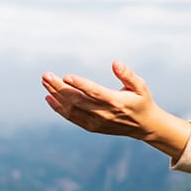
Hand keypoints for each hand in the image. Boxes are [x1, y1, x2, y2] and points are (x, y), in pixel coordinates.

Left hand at [42, 60, 190, 157]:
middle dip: (60, 87)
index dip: (80, 85)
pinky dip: (59, 108)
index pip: (95, 93)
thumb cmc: (141, 101)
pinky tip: (50, 97)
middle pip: (78, 100)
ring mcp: (97, 122)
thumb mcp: (140, 86)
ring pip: (72, 109)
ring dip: (56, 95)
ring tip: (46, 82)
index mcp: (116, 102)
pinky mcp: (92, 127)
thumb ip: (127, 75)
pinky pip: (72, 117)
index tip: (66, 76)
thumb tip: (115, 63)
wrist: (144, 126)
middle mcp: (104, 114)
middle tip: (46, 75)